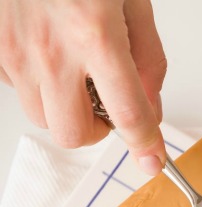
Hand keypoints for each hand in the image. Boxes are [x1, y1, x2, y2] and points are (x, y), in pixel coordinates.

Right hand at [0, 0, 166, 173]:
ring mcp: (12, 52)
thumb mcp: (134, 1)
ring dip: (67, 109)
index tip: (152, 160)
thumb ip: (148, 57)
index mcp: (94, 36)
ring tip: (79, 76)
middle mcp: (48, 51)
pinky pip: (18, 90)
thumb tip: (150, 102)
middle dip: (98, 130)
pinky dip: (40, 86)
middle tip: (109, 107)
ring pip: (43, 117)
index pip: (128, 115)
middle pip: (73, 134)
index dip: (146, 145)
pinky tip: (52, 55)